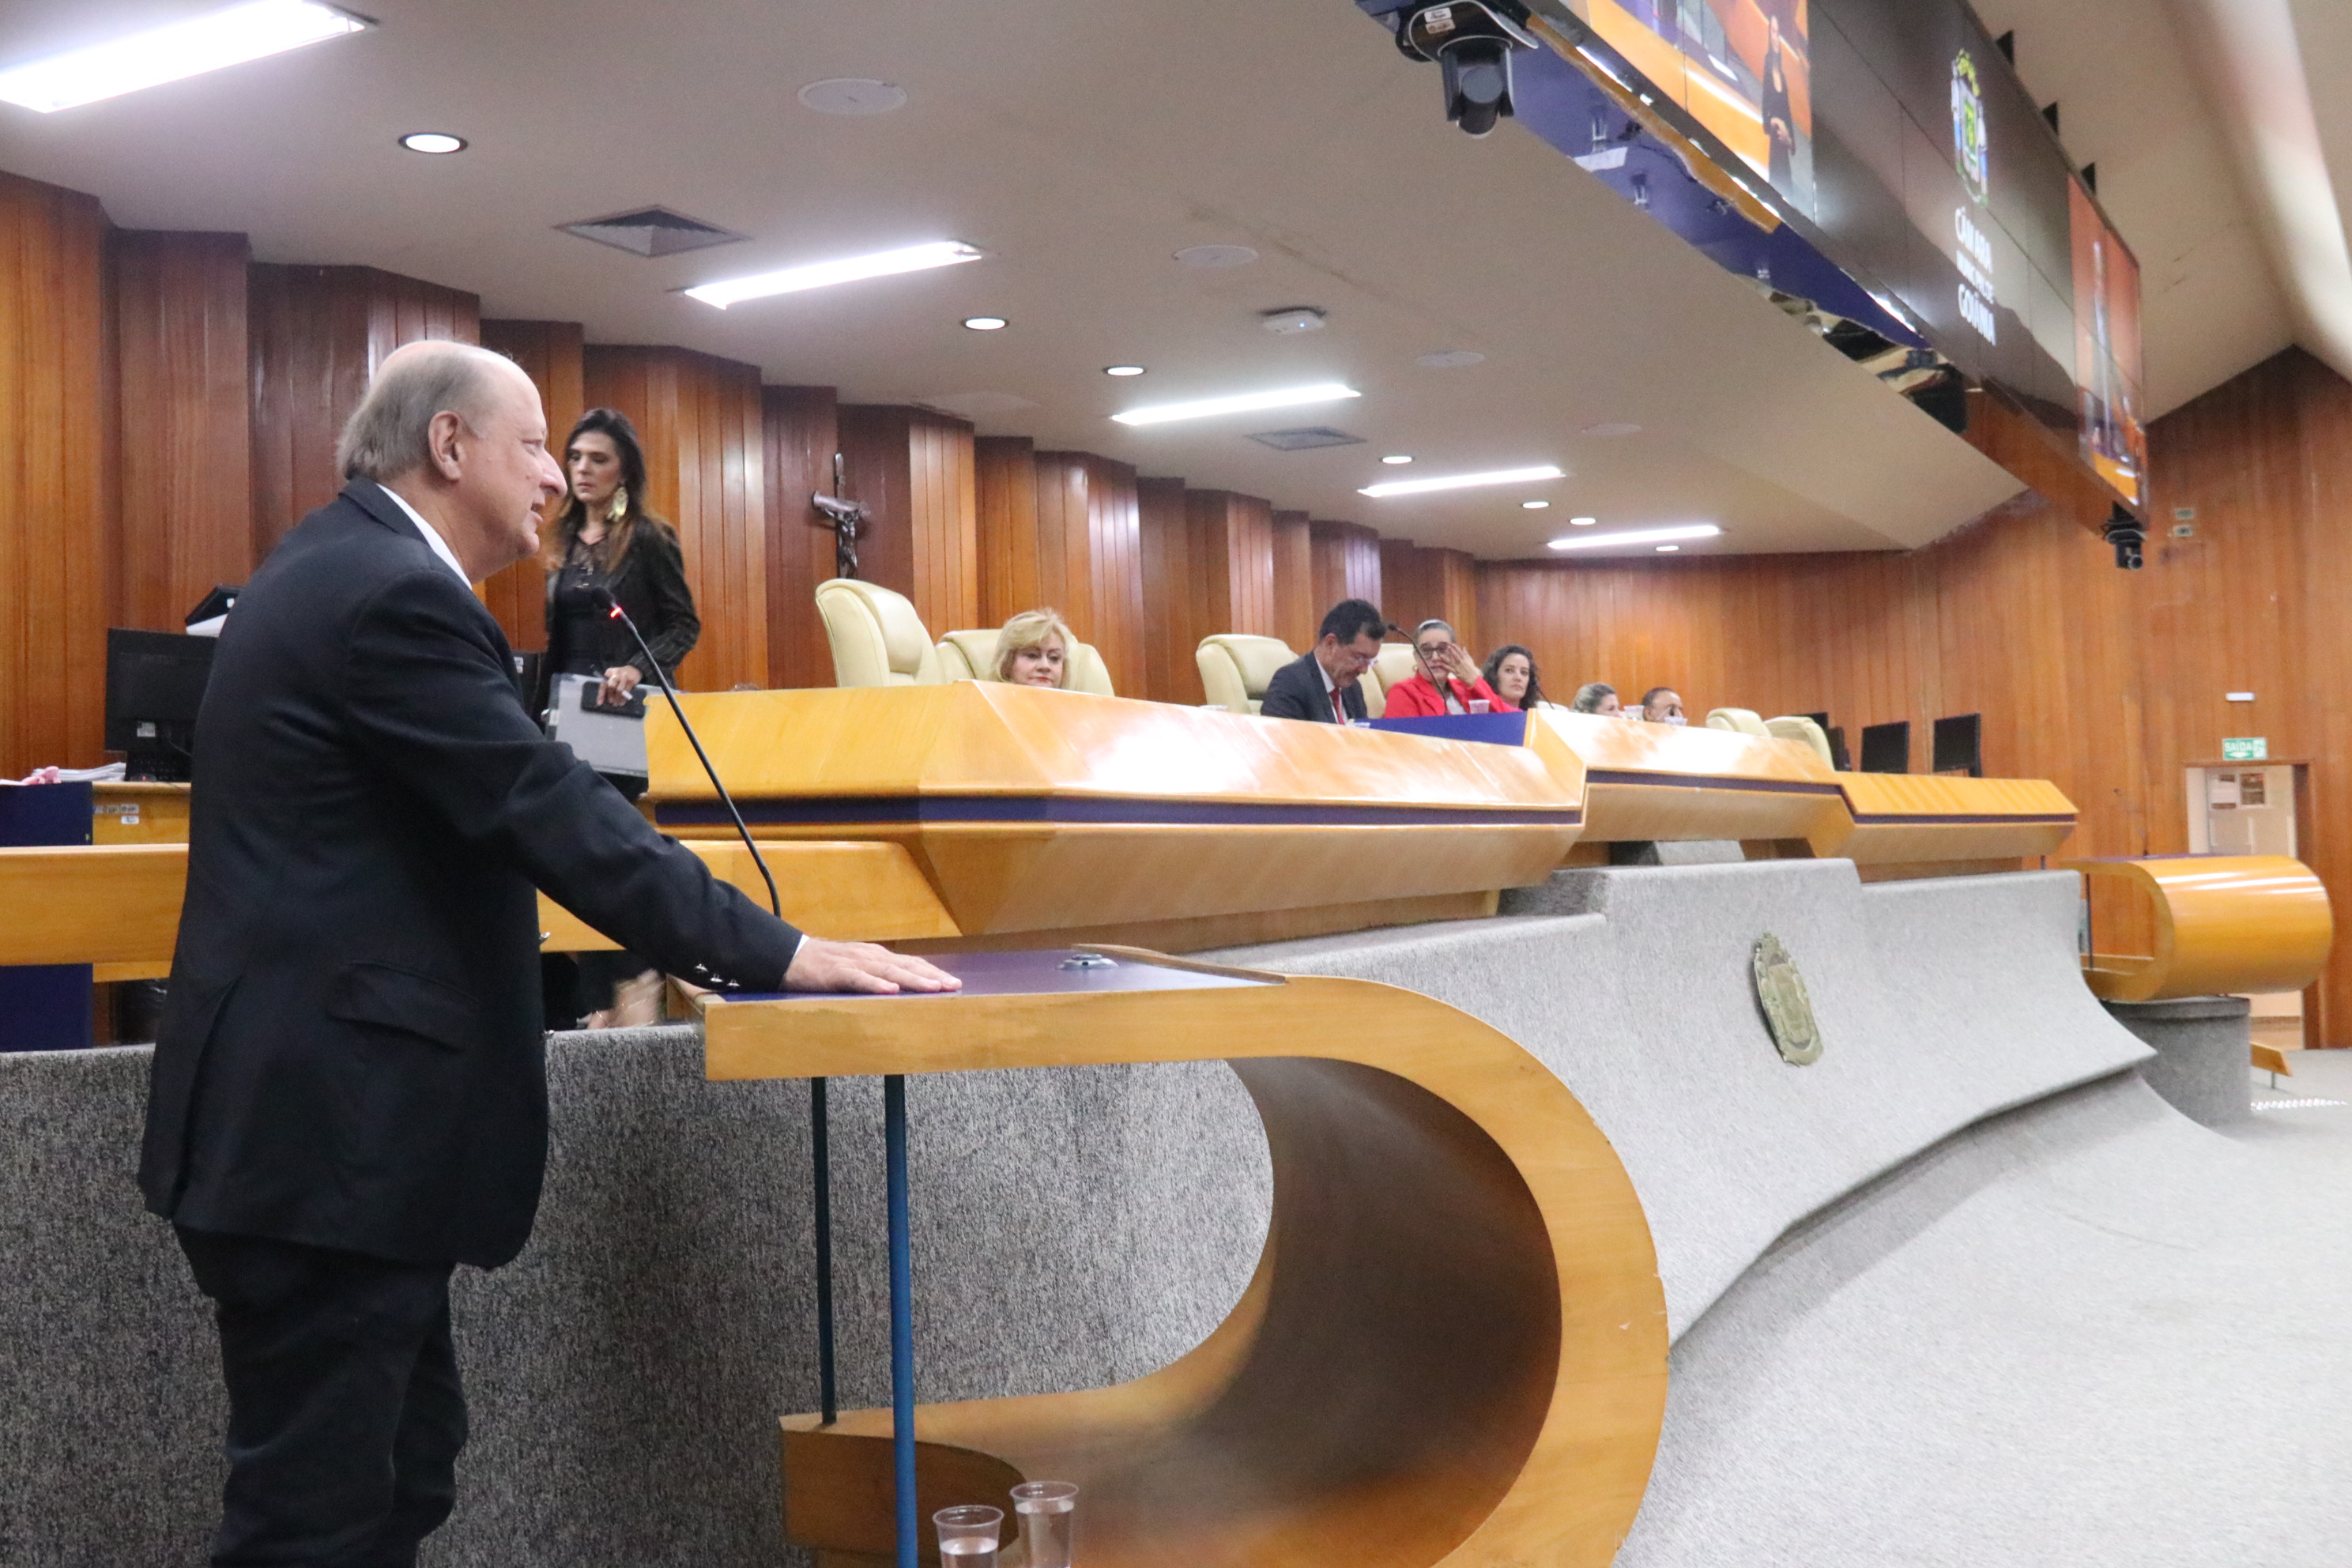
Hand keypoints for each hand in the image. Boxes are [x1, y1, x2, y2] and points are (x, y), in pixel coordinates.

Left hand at [598, 665, 642, 706]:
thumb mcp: (612, 677)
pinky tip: (622, 702)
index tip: (600, 703)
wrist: (634, 669)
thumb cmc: (620, 675)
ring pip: (619, 689)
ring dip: (618, 698)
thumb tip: (601, 700)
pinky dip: (624, 698)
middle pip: (611, 686)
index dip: (601, 694)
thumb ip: (607, 686)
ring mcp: (624, 677)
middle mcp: (616, 673)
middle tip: (611, 702)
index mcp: (609, 672)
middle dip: (611, 695)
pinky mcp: (631, 681)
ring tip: (617, 704)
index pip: (603, 684)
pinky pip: (627, 691)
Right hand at [784, 938, 961, 995]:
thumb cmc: (825, 966)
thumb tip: (902, 988)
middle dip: (932, 975)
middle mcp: (870, 956)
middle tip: (953, 985)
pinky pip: (858, 979)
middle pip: (906, 965)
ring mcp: (854, 962)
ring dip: (912, 979)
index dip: (933, 972)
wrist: (789, 957)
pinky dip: (875, 984)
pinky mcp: (836, 972)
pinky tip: (890, 990)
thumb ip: (878, 975)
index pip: (911, 963)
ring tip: (933, 987)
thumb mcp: (857, 968)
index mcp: (876, 956)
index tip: (953, 982)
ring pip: (888, 971)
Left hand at [1442, 642, 1480, 684]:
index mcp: (1464, 659)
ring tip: (1441, 655)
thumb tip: (1463, 647)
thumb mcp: (1470, 660)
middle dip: (1451, 651)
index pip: (1459, 651)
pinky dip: (1445, 667)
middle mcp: (1461, 662)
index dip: (1455, 647)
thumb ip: (1466, 653)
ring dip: (1446, 658)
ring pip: (1451, 662)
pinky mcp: (1455, 672)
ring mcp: (1458, 667)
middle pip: (1455, 656)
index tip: (1451, 643)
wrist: (1472, 677)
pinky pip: (1449, 669)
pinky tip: (1440, 664)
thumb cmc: (1471, 668)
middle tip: (1447, 646)